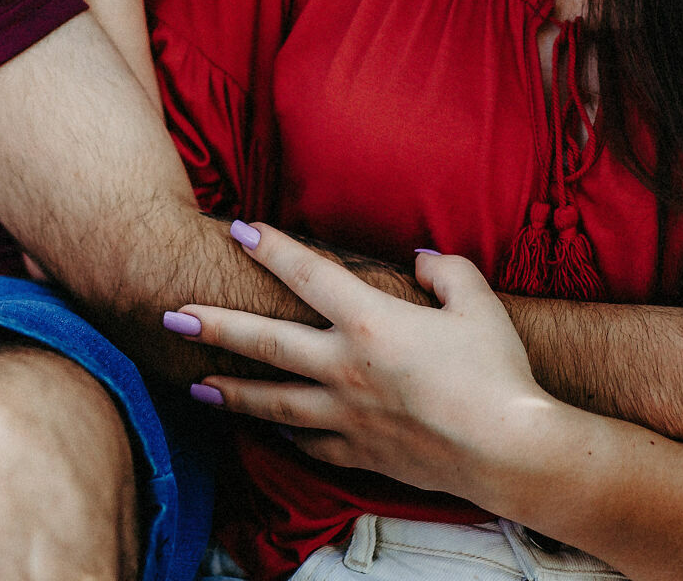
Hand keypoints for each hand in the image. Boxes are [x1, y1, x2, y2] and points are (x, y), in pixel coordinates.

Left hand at [166, 225, 560, 507]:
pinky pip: (310, 445)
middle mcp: (345, 369)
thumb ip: (444, 270)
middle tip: (171, 316)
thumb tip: (417, 259)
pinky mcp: (360, 453)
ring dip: (231, 391)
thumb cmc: (498, 370)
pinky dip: (286, 437)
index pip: (307, 273)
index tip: (236, 229)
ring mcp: (347, 416)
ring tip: (194, 384)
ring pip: (273, 402)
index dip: (271, 246)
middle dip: (214, 326)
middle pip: (265, 342)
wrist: (511, 451)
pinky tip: (266, 431)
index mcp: (369, 323)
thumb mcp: (476, 302)